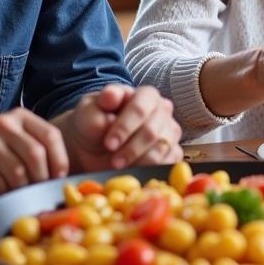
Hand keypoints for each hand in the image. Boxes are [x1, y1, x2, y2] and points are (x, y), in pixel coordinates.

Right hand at [0, 110, 68, 195]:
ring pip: (19, 172)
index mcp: (21, 117)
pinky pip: (1, 185)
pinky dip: (8, 193)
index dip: (60, 158)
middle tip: (42, 188)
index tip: (60, 176)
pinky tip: (6, 193)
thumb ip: (37, 143)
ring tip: (23, 191)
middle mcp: (5, 126)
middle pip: (36, 155)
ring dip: (25, 187)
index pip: (50, 135)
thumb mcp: (16, 132)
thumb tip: (62, 174)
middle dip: (43, 176)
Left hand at [62, 84, 182, 171]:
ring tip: (120, 166)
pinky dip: (151, 169)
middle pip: (152, 132)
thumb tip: (112, 95)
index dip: (125, 127)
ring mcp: (170, 131)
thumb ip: (100, 104)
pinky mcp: (173, 152)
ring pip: (161, 149)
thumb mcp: (89, 111)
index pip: (141, 109)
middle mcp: (163, 111)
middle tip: (114, 161)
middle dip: (131, 149)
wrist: (95, 149)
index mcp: (146, 95)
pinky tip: (134, 169)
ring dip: (139, 162)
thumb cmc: (94, 125)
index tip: (109, 144)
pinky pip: (169, 163)